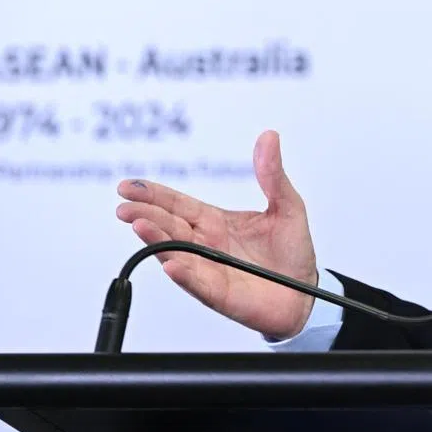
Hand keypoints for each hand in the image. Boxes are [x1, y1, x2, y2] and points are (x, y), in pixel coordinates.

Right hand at [115, 129, 317, 339]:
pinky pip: (197, 282)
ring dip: (156, 239)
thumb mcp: (287, 205)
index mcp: (216, 221)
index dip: (153, 195)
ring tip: (140, 225)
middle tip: (125, 206)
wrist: (306, 293)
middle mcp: (206, 244)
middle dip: (145, 214)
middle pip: (169, 225)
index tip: (129, 186)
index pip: (178, 204)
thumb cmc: (292, 251)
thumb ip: (272, 174)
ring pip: (175, 252)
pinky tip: (172, 263)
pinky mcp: (219, 293)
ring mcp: (209, 269)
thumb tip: (269, 137)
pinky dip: (183, 273)